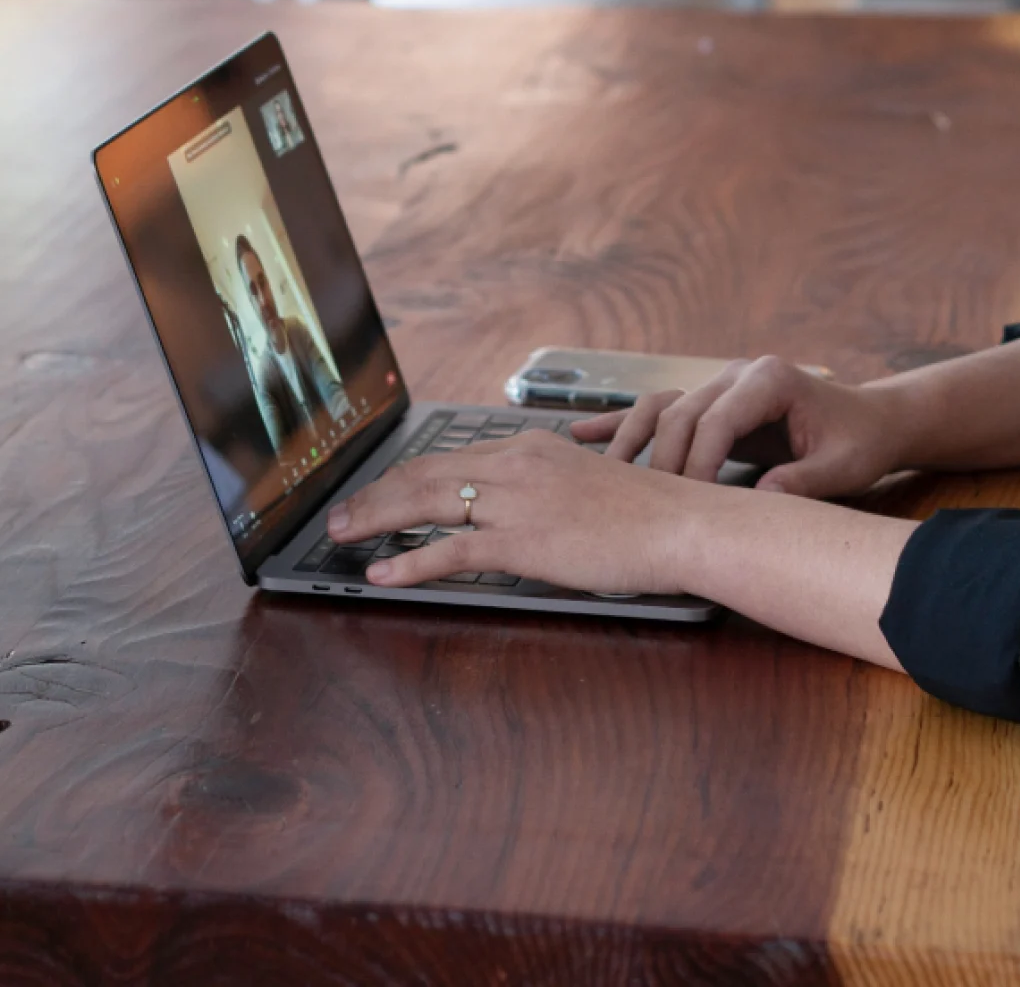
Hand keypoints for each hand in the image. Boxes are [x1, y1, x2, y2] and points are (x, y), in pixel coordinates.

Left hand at [323, 431, 705, 595]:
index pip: (448, 458)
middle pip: (424, 474)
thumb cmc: (644, 513)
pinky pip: (451, 551)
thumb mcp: (583, 483)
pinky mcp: (523, 540)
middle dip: (374, 494)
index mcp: (528, 448)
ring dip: (376, 519)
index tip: (377, 491)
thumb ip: (542, 489)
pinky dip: (410, 561)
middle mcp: (514, 464)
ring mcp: (516, 501)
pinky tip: (383, 573)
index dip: (403, 477)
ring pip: (426, 504)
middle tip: (341, 514)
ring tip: (343, 536)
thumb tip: (513, 511)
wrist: (679, 524)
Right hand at [573, 355, 909, 497]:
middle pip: (680, 413)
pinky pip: (660, 409)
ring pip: (661, 408)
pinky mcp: (710, 400)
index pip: (716, 420)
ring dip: (630, 439)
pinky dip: (622, 423)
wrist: (870, 420)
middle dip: (662, 461)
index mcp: (770, 379)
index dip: (698, 464)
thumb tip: (763, 502)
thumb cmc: (859, 442)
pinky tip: (582, 434)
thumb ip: (804, 481)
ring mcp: (720, 384)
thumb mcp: (842, 466)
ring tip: (599, 472)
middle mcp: (738, 374)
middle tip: (649, 508)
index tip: (689, 505)